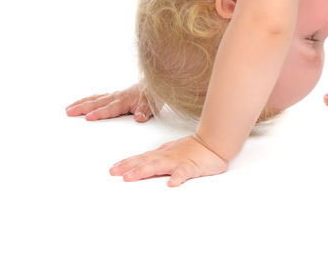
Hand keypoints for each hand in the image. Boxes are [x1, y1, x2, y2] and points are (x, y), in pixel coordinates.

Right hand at [65, 83, 158, 121]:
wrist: (155, 84)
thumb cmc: (153, 96)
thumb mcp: (152, 105)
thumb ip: (145, 111)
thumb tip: (139, 117)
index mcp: (124, 100)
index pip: (110, 109)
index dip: (99, 113)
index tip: (88, 117)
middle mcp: (117, 97)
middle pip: (97, 103)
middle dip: (82, 108)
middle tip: (69, 112)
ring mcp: (114, 95)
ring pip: (95, 99)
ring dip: (81, 103)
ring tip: (69, 108)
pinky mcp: (114, 95)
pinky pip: (98, 97)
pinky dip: (87, 99)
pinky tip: (81, 103)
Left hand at [109, 135, 228, 186]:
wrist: (214, 142)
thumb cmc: (195, 147)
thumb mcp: (174, 149)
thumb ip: (160, 154)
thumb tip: (148, 157)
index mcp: (163, 154)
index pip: (142, 158)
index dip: (127, 163)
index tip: (113, 168)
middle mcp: (167, 156)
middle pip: (145, 161)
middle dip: (128, 167)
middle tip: (113, 172)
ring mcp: (178, 161)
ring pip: (158, 165)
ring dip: (143, 171)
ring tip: (130, 178)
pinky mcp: (191, 166)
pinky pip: (184, 173)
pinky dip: (177, 177)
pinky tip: (171, 184)